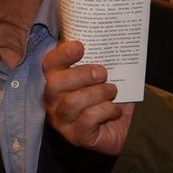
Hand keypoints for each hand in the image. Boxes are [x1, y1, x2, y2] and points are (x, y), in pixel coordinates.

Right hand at [43, 39, 132, 156]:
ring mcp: (62, 120)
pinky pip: (88, 119)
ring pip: (72, 102)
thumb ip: (97, 58)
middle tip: (103, 73)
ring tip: (112, 91)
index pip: (49, 63)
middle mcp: (53, 100)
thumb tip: (104, 36)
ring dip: (99, 93)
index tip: (80, 47)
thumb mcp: (103, 74)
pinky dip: (106, 110)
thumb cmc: (109, 96)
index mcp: (57, 79)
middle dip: (82, 75)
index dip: (62, 54)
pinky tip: (115, 110)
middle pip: (55, 84)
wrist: (123, 126)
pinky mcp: (76, 136)